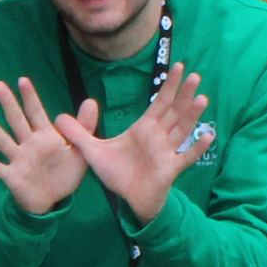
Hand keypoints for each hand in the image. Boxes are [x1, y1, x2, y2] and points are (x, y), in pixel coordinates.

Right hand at [0, 77, 89, 215]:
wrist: (53, 200)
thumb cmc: (64, 173)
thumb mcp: (79, 150)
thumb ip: (83, 126)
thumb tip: (91, 100)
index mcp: (45, 137)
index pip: (36, 113)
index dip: (30, 97)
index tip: (22, 80)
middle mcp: (29, 145)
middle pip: (17, 121)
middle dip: (8, 104)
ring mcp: (19, 160)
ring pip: (4, 142)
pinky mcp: (12, 177)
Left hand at [52, 64, 207, 224]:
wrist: (127, 199)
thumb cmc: (116, 174)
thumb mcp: (92, 151)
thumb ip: (78, 134)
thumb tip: (58, 117)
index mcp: (144, 128)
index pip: (159, 102)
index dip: (168, 85)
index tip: (179, 66)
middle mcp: (159, 136)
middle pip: (174, 111)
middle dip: (184, 94)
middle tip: (196, 76)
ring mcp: (167, 152)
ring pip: (182, 130)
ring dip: (192, 115)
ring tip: (202, 99)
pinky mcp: (170, 169)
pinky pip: (186, 157)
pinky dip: (196, 147)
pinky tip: (208, 135)